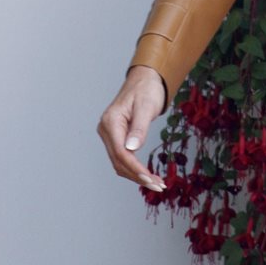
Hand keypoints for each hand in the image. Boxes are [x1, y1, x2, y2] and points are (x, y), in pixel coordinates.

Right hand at [97, 65, 167, 192]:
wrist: (145, 79)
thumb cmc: (147, 89)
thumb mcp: (146, 107)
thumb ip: (139, 128)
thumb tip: (132, 149)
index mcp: (110, 121)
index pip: (121, 153)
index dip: (135, 169)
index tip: (151, 179)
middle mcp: (106, 129)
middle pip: (119, 162)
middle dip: (138, 176)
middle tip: (159, 186)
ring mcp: (109, 134)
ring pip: (120, 163)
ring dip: (137, 175)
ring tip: (157, 183)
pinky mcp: (116, 137)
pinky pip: (123, 158)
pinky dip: (135, 168)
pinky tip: (148, 175)